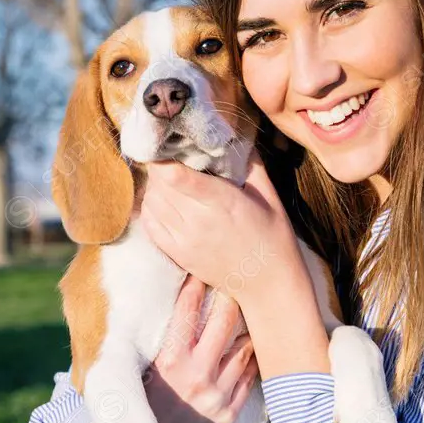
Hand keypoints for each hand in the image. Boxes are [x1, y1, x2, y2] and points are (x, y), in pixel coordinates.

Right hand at [71, 275, 258, 422]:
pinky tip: (253, 344)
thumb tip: (165, 290)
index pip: (188, 310)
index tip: (202, 267)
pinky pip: (249, 379)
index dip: (196, 284)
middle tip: (237, 280)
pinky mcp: (227, 415)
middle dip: (231, 297)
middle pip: (224, 323)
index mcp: (168, 361)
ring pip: (244, 350)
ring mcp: (214, 397)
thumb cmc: (139, 395)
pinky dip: (252, 359)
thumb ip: (158, 333)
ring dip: (248, 328)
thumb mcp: (142, 362)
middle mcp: (194, 377)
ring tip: (253, 308)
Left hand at [139, 151, 308, 307]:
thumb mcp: (269, 196)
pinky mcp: (178, 255)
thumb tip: (234, 136)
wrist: (268, 286)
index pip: (176, 176)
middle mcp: (199, 221)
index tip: (166, 143)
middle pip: (159, 184)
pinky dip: (150, 208)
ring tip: (168, 180)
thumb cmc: (273, 237)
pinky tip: (163, 201)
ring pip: (152, 202)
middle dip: (160, 166)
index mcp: (223, 202)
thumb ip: (250, 164)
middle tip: (170, 158)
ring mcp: (185, 240)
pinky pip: (150, 224)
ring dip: (154, 186)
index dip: (163, 157)